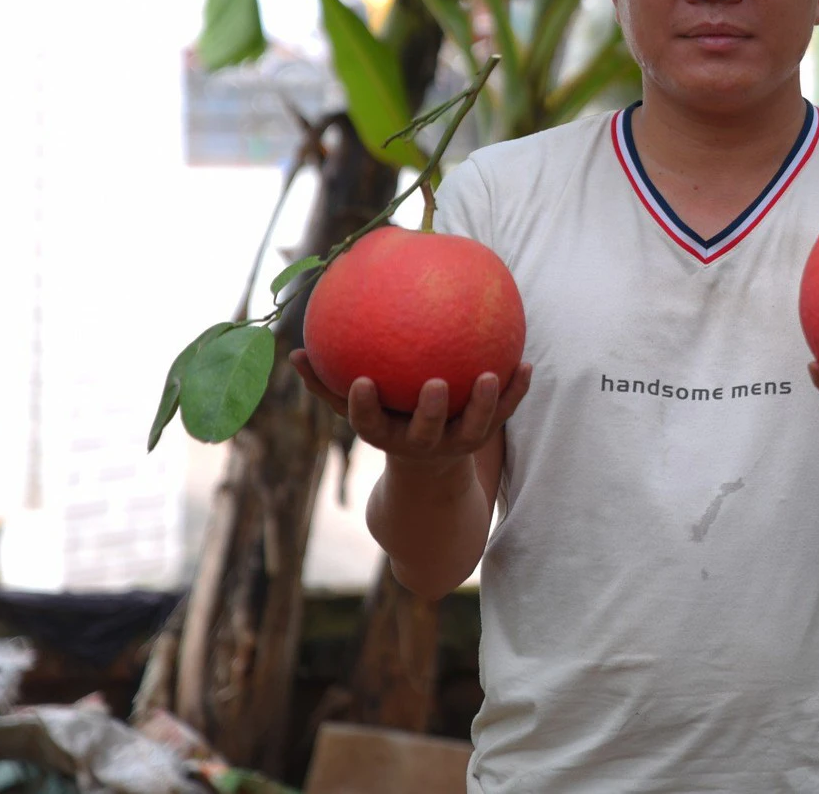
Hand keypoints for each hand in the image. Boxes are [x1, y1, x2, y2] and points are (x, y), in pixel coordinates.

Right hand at [289, 350, 531, 467]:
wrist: (428, 467)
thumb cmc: (385, 420)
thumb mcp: (354, 408)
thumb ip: (326, 383)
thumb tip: (292, 351)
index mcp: (385, 435)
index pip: (369, 422)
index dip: (364, 406)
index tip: (362, 381)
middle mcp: (421, 442)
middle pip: (426, 430)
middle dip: (432, 410)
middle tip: (437, 382)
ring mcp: (455, 442)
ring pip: (474, 427)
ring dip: (486, 403)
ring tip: (493, 374)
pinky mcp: (483, 436)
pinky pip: (504, 413)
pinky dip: (516, 391)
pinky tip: (526, 363)